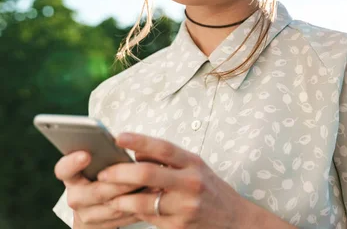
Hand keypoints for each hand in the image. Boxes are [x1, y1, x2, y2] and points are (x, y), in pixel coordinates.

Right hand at [54, 151, 144, 228]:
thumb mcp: (101, 163)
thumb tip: (122, 141)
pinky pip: (122, 219)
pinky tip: (153, 197)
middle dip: (120, 182)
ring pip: (113, 207)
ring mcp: (86, 214)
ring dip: (135, 196)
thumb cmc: (103, 175)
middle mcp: (75, 197)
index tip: (86, 155)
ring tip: (153, 183)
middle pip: (96, 191)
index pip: (64, 169)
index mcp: (72, 176)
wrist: (96, 207)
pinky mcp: (99, 227)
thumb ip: (106, 154)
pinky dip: (139, 208)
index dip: (73, 163)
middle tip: (137, 172)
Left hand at [97, 133, 257, 228]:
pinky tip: (123, 207)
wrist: (233, 219)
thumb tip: (137, 154)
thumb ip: (168, 161)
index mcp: (194, 163)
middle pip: (148, 173)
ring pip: (143, 200)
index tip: (118, 136)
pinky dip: (133, 211)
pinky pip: (148, 217)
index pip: (164, 148)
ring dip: (120, 198)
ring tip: (108, 195)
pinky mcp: (179, 226)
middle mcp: (191, 182)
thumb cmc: (210, 189)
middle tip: (103, 173)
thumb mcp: (195, 167)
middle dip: (120, 173)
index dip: (140, 140)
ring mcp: (185, 206)